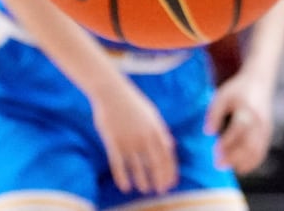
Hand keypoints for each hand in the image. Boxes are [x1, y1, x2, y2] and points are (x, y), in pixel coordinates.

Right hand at [90, 77, 176, 193]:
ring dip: (143, 180)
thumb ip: (161, 132)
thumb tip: (171, 146)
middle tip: (161, 191)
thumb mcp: (152, 115)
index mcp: (156, 129)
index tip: (171, 183)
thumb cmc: (133, 104)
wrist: (112, 92)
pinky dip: (122, 177)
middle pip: (155, 162)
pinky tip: (125, 187)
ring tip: (145, 190)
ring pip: (137, 166)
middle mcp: (144, 136)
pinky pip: (118, 164)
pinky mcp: (113, 141)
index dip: (170, 170)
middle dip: (159, 178)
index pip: (167, 155)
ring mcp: (128, 139)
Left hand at [206, 74, 273, 175]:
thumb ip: (214, 113)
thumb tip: (208, 133)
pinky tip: (240, 167)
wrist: (260, 82)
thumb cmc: (237, 90)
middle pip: (249, 143)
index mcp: (247, 109)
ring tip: (228, 166)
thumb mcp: (222, 96)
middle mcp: (259, 120)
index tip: (214, 151)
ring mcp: (265, 128)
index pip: (239, 129)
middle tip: (218, 164)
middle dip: (234, 157)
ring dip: (242, 162)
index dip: (227, 142)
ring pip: (257, 150)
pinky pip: (262, 152)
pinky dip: (252, 162)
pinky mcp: (268, 133)